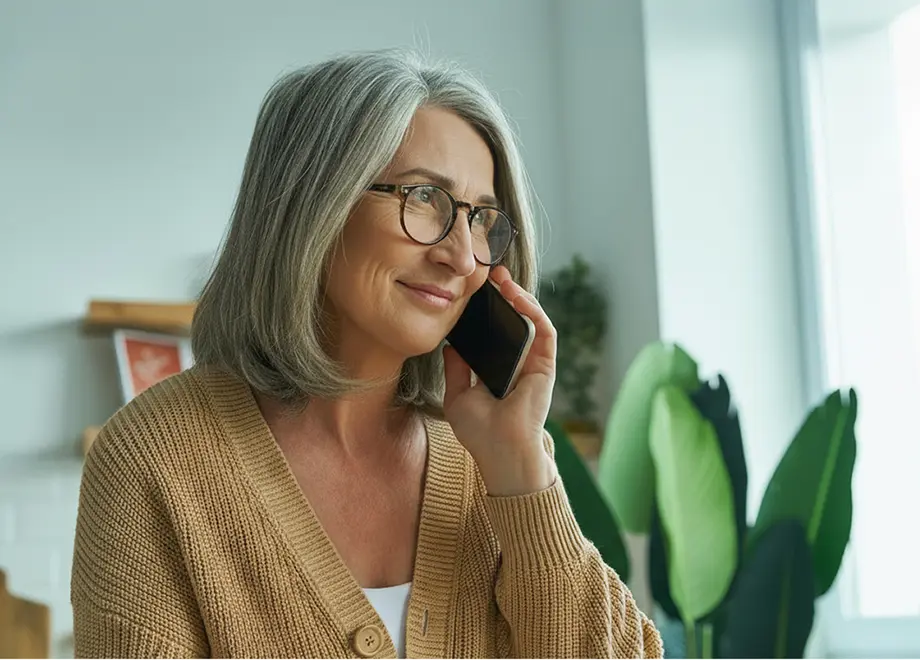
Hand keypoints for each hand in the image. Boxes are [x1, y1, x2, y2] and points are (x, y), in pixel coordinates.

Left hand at [442, 266, 557, 496]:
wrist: (500, 452)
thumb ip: (456, 370)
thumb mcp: (457, 396)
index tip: (472, 293)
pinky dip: (533, 310)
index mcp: (499, 372)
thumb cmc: (480, 433)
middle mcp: (519, 366)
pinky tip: (517, 296)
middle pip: (514, 323)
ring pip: (531, 321)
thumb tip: (450, 346)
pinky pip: (544, 331)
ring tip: (502, 278)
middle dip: (504, 296)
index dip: (487, 312)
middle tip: (488, 275)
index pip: (495, 335)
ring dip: (520, 297)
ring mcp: (534, 365)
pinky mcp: (546, 366)